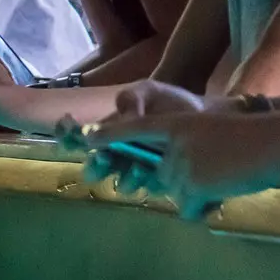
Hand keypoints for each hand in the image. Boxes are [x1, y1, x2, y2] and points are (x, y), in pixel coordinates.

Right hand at [82, 81, 212, 192]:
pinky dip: (152, 184)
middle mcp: (119, 153)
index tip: (76, 145)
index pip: (83, 141)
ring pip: (123, 182)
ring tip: (137, 170)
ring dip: (126, 179)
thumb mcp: (148, 91)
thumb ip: (131, 98)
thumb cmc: (171, 101)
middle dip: (97, 168)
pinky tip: (158, 176)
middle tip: (106, 161)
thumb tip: (122, 120)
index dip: (72, 143)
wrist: (207, 114)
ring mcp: (139, 168)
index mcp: (111, 132)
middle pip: (98, 168)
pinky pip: (150, 188)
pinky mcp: (161, 179)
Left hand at [84, 107, 279, 218]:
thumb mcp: (206, 133)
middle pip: (158, 176)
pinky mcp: (192, 186)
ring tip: (223, 178)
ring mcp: (181, 165)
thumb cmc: (246, 139)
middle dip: (183, 182)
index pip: (134, 128)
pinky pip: (187, 209)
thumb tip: (164, 177)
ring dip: (198, 194)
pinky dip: (204, 209)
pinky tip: (222, 193)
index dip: (109, 133)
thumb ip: (181, 149)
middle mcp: (171, 145)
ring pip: (174, 192)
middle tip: (214, 171)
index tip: (86, 137)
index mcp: (175, 125)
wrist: (272, 142)